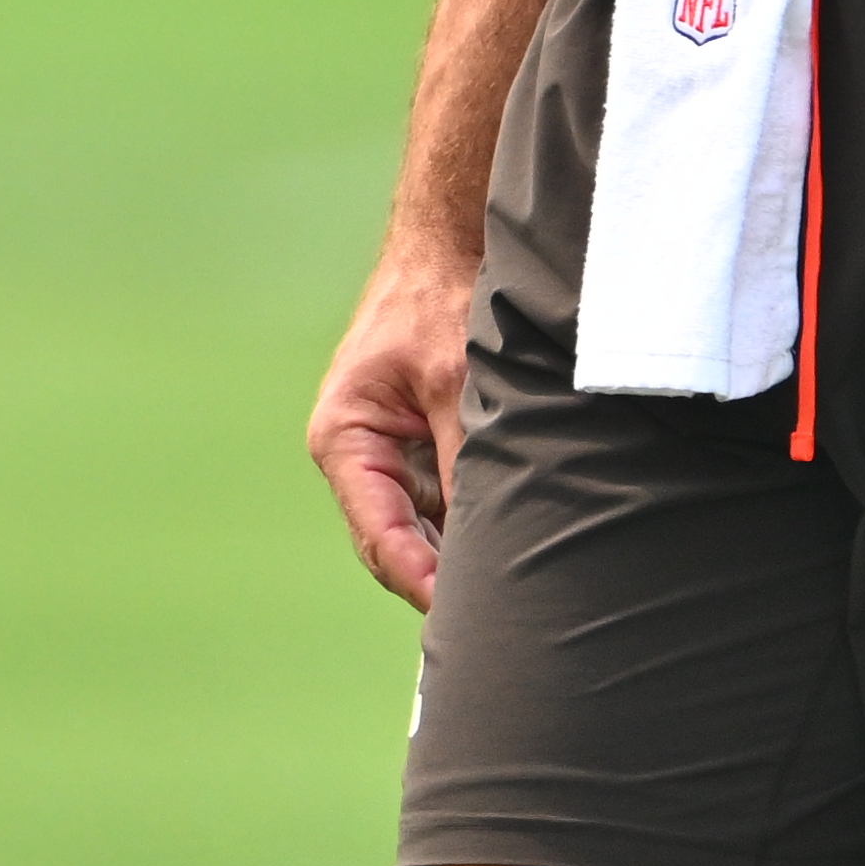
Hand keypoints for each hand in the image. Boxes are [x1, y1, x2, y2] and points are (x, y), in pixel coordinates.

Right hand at [306, 231, 477, 610]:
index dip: (420, 580)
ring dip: (463, 557)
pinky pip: (448, 507)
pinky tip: (519, 550)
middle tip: (499, 621)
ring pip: (426, 532)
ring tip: (515, 595)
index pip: (379, 534)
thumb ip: (465, 458)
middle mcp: (361, 458)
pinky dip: (477, 527)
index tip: (460, 613)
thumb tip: (490, 535)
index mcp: (345, 440)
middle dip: (443, 581)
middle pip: (399, 546)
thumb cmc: (437, 299)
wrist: (447, 244)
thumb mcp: (455, 380)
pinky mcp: (426, 451)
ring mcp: (393, 458)